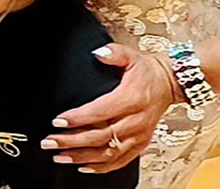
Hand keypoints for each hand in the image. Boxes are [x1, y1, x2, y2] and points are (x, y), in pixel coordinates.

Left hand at [40, 43, 180, 173]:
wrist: (170, 84)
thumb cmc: (147, 71)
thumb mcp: (131, 56)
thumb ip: (114, 53)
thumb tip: (98, 53)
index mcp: (131, 99)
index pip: (101, 112)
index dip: (78, 118)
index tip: (58, 121)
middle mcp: (136, 121)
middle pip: (100, 136)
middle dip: (72, 141)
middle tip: (49, 142)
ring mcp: (139, 135)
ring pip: (108, 153)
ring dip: (82, 157)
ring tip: (59, 156)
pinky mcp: (141, 144)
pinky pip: (121, 161)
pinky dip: (102, 167)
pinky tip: (84, 167)